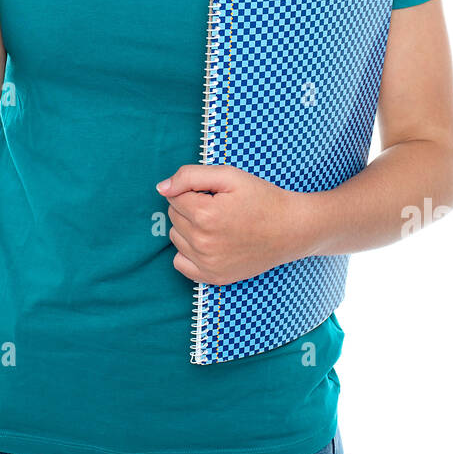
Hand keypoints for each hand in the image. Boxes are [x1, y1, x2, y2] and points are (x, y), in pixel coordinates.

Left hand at [156, 164, 310, 284]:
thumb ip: (190, 176)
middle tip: (219, 206)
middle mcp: (202, 242)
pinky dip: (189, 251)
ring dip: (189, 227)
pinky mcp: (214, 277)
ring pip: (176, 237)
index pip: (174, 196)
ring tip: (218, 223)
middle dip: (190, 207)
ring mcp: (208, 263)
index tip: (215, 193)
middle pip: (173, 216)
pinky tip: (209, 242)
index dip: (193, 190)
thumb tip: (161, 188)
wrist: (291, 229)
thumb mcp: (229, 176)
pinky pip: (181, 263)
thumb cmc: (262, 198)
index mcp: (205, 214)